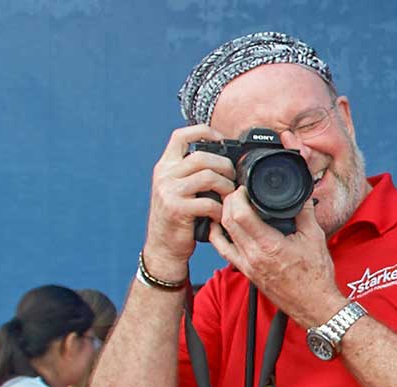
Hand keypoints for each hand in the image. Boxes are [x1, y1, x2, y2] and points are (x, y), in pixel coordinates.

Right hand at [143, 125, 236, 279]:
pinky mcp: (177, 209)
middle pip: (202, 156)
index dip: (203, 131)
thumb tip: (224, 160)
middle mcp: (164, 175)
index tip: (221, 139)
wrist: (163, 246)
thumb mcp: (178, 189)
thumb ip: (192, 173)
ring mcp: (169, 191)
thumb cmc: (178, 217)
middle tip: (233, 178)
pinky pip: (209, 202)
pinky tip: (221, 215)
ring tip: (229, 196)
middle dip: (225, 166)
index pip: (180, 136)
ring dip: (226, 186)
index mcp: (165, 166)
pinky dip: (221, 209)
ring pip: (208, 176)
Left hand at [206, 187, 343, 327]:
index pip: (239, 215)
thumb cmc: (316, 277)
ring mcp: (246, 265)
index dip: (238, 196)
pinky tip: (223, 227)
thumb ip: (306, 213)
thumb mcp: (315, 238)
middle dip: (228, 202)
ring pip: (220, 235)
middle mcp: (253, 256)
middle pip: (226, 221)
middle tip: (238, 193)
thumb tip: (302, 195)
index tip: (245, 188)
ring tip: (231, 207)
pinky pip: (224, 250)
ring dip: (222, 216)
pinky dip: (219, 235)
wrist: (313, 304)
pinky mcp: (246, 272)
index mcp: (269, 246)